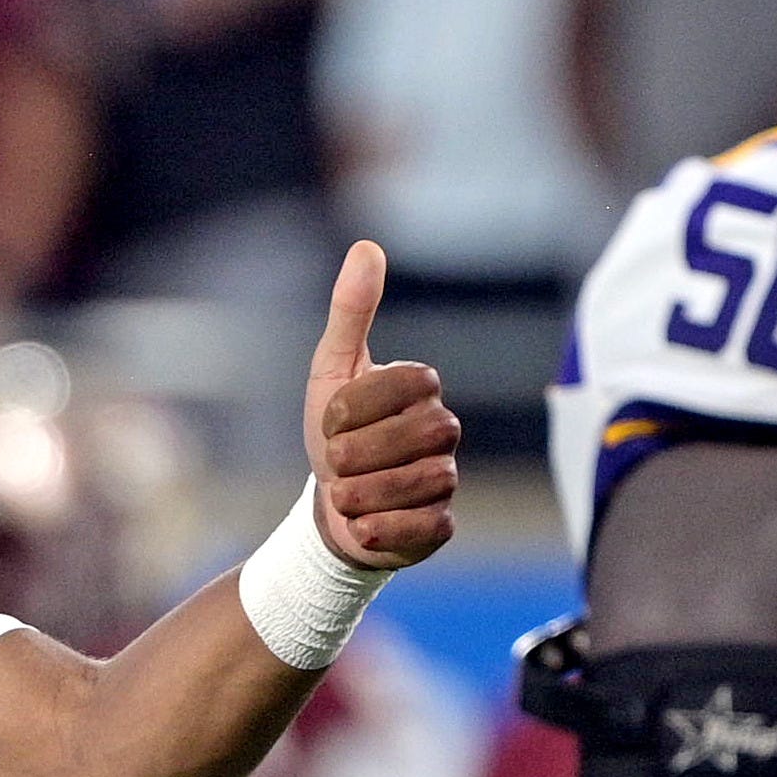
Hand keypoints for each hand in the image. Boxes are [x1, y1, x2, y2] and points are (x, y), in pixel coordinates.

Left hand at [304, 241, 457, 569]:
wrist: (328, 507)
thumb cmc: (333, 433)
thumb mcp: (330, 370)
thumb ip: (352, 312)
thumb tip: (367, 246)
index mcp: (421, 388)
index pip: (403, 384)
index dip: (352, 407)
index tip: (331, 420)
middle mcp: (444, 429)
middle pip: (417, 435)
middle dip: (355, 453)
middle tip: (335, 461)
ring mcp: (447, 478)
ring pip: (419, 483)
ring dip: (360, 493)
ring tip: (345, 492)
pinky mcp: (441, 526)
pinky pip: (423, 529)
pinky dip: (379, 529)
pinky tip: (361, 525)